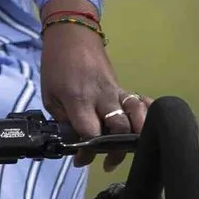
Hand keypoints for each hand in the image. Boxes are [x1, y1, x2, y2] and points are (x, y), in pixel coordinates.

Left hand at [38, 0, 147, 169]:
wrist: (71, 36)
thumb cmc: (56, 66)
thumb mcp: (49, 95)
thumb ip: (63, 119)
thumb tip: (75, 141)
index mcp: (78, 98)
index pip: (89, 132)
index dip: (87, 151)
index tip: (81, 161)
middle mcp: (101, 96)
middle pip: (118, 127)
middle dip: (115, 150)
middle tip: (107, 162)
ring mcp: (116, 90)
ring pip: (136, 114)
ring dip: (138, 135)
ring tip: (132, 150)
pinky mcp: (123, 86)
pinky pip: (141, 101)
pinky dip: (149, 114)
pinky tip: (149, 128)